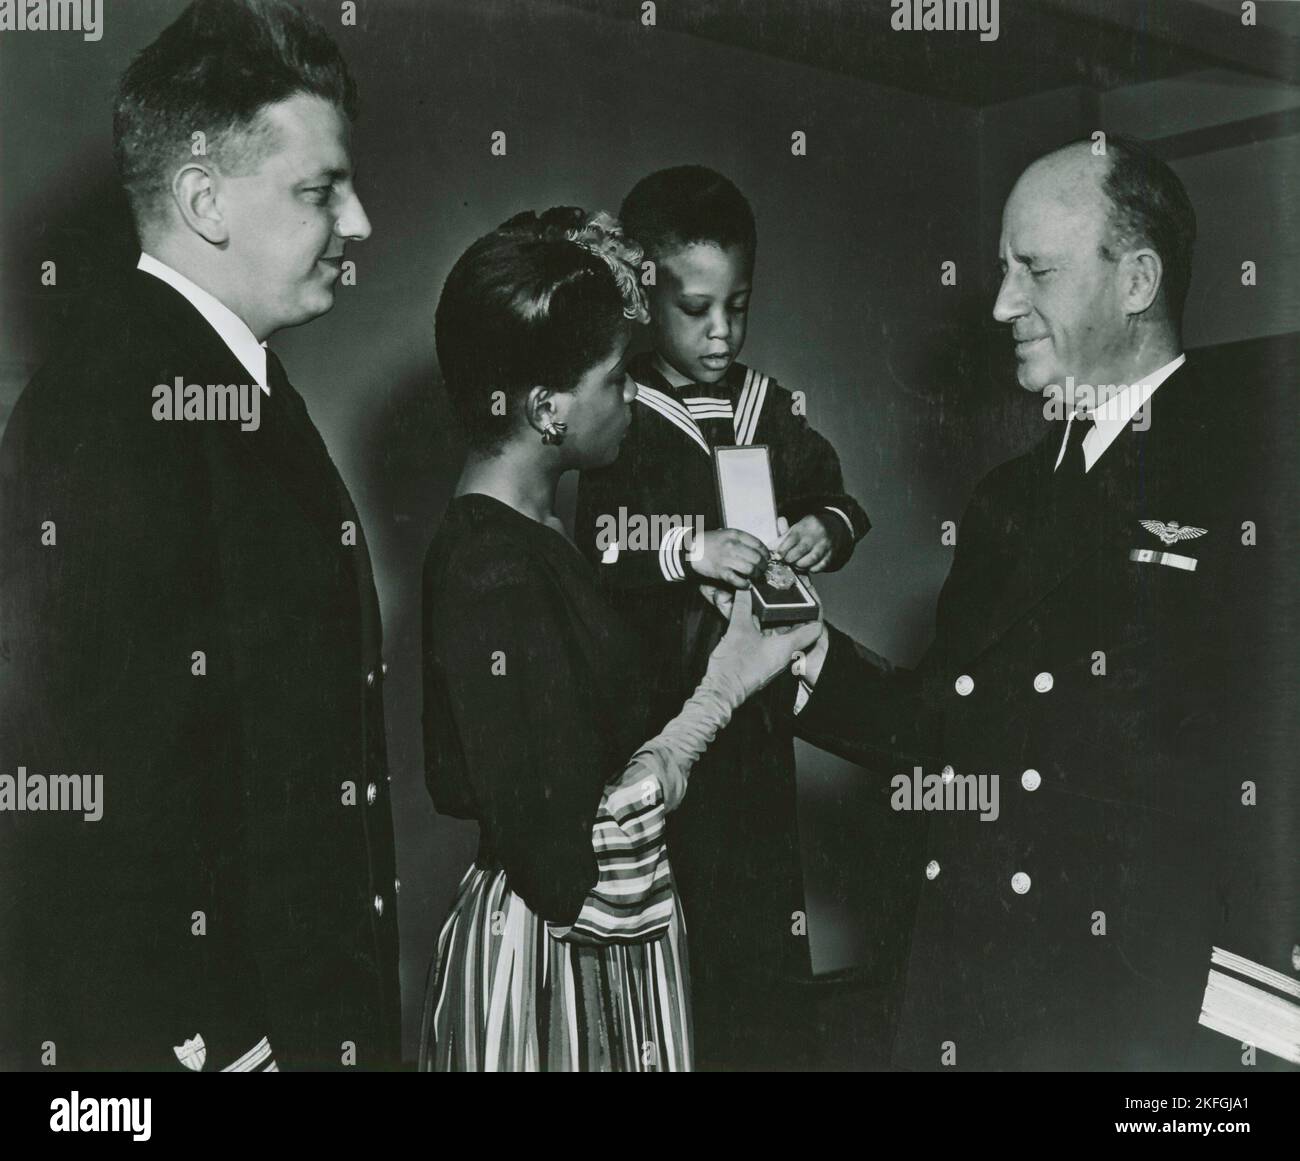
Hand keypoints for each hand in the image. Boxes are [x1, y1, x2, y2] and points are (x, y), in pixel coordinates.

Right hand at [688, 527, 768, 587]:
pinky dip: (745, 584)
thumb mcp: (726, 534)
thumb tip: (758, 550)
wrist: (690, 549)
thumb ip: (741, 540)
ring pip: (750, 569)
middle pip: (757, 558)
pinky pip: (738, 580)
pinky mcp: (721, 572)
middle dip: (763, 566)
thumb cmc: (709, 542)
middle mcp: (733, 546)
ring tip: (755, 577)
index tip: (767, 558)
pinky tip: (746, 585)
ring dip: (756, 575)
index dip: (766, 553)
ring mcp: (727, 559)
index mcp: (735, 535)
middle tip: (763, 570)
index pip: (758, 544)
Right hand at [705, 588, 822, 701]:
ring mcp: (774, 661)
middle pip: (797, 630)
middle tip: (784, 598)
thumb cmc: (735, 666)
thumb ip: (743, 606)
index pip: (813, 628)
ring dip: (776, 623)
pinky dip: (766, 633)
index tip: (806, 598)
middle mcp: (785, 655)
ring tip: (767, 607)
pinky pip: (771, 644)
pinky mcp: (763, 664)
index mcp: (787, 647)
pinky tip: (754, 624)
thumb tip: (744, 589)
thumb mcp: (738, 629)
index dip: (812, 611)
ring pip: (783, 637)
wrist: (723, 690)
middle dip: (791, 613)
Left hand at [776, 514, 834, 572]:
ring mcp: (826, 544)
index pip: (792, 538)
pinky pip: (821, 565)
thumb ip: (783, 537)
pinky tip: (808, 566)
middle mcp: (817, 534)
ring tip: (796, 564)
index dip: (783, 549)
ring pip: (812, 559)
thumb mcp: (797, 528)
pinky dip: (812, 569)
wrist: (833, 527)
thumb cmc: (809, 530)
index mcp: (806, 525)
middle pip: (801, 549)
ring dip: (800, 565)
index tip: (777, 556)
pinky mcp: (832, 553)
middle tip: (786, 561)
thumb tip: (770, 547)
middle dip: (790, 558)